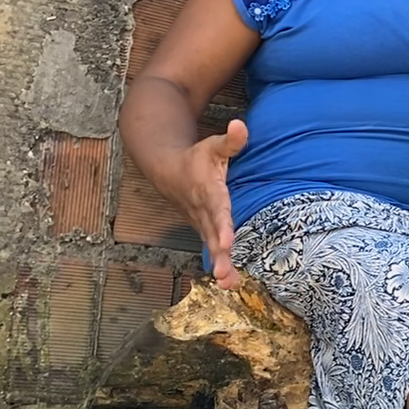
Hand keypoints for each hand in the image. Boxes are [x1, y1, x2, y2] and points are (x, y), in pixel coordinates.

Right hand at [176, 119, 247, 288]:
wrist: (167, 170)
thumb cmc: (196, 158)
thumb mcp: (213, 145)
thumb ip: (231, 140)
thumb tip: (241, 125)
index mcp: (208, 191)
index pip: (217, 210)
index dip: (222, 226)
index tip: (227, 242)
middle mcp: (203, 211)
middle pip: (212, 234)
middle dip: (219, 254)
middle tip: (224, 273)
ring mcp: (201, 222)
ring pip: (211, 246)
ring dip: (220, 265)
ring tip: (230, 283)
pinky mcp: (203, 229)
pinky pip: (213, 249)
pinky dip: (220, 265)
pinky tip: (231, 282)